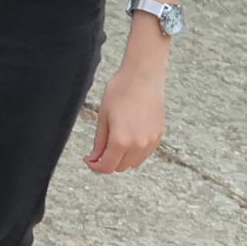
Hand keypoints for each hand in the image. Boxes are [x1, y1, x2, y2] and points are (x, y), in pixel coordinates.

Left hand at [88, 50, 167, 173]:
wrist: (143, 78)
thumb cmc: (120, 92)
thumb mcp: (103, 117)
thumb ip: (99, 141)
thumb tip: (94, 158)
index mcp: (121, 141)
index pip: (107, 167)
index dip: (95, 166)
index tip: (88, 159)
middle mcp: (139, 145)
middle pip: (120, 167)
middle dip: (106, 162)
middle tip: (97, 151)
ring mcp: (151, 141)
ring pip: (133, 163)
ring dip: (121, 159)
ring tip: (111, 143)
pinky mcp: (158, 135)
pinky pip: (145, 154)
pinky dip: (134, 152)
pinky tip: (126, 139)